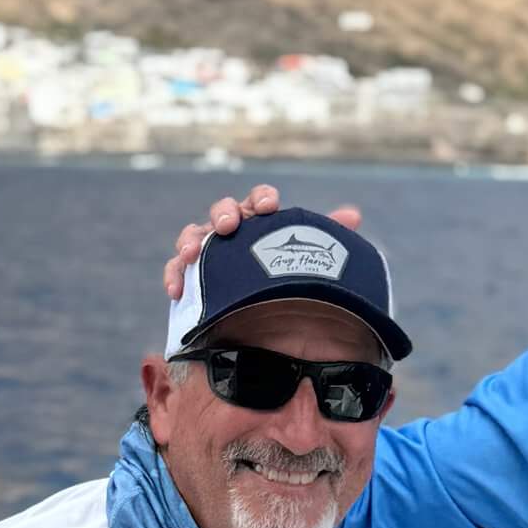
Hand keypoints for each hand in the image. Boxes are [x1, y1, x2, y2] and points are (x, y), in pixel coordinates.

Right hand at [163, 183, 361, 300]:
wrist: (269, 330)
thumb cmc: (289, 284)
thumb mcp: (311, 264)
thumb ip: (329, 238)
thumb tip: (353, 215)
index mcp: (262, 222)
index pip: (260, 200)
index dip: (262, 198)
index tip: (270, 206)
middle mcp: (234, 233)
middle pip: (223, 211)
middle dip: (224, 213)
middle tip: (228, 225)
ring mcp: (211, 255)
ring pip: (194, 235)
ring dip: (191, 239)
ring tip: (192, 253)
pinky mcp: (194, 279)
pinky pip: (177, 270)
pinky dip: (174, 274)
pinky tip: (177, 289)